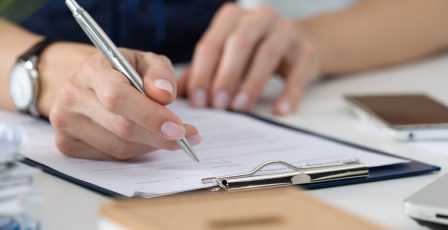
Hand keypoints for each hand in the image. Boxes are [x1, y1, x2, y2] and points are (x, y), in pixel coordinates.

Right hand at [48, 46, 199, 159]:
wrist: (89, 82)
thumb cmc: (123, 71)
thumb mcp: (146, 62)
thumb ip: (160, 73)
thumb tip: (164, 95)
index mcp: (93, 69)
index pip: (118, 97)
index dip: (150, 116)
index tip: (178, 128)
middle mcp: (73, 95)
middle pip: (121, 127)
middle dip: (159, 136)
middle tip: (185, 137)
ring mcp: (65, 121)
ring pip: (118, 147)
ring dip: (149, 145)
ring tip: (164, 135)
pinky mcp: (66, 143)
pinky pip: (109, 157)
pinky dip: (134, 151)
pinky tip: (142, 139)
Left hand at [178, 3, 320, 114]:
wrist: (299, 44)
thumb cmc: (253, 53)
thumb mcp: (225, 57)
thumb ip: (200, 72)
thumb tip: (172, 94)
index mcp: (232, 18)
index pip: (211, 43)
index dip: (202, 72)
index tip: (198, 101)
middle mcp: (259, 18)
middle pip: (239, 43)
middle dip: (226, 75)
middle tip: (218, 105)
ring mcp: (286, 31)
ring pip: (268, 53)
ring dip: (252, 82)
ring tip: (241, 107)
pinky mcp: (308, 49)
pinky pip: (299, 71)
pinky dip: (290, 91)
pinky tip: (280, 110)